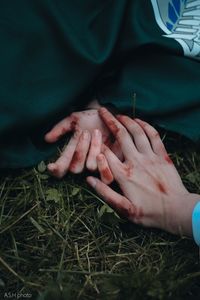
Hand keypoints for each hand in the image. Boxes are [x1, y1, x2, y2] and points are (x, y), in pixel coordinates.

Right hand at [44, 108, 109, 176]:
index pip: (60, 169)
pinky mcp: (113, 169)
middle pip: (75, 168)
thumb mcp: (73, 120)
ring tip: (97, 133)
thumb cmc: (90, 118)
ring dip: (93, 149)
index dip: (56, 170)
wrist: (110, 116)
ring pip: (91, 167)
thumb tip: (47, 139)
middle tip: (86, 133)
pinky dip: (105, 164)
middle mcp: (83, 163)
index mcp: (72, 154)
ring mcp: (97, 167)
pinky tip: (105, 150)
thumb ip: (60, 129)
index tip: (51, 166)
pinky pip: (107, 177)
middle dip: (80, 149)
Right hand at [87, 108, 199, 235]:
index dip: (97, 141)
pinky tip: (139, 121)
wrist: (176, 210)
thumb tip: (89, 181)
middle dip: (110, 121)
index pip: (106, 153)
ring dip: (127, 120)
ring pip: (136, 132)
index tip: (92, 132)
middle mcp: (136, 162)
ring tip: (119, 114)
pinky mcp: (162, 156)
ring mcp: (150, 157)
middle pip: (120, 136)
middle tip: (102, 110)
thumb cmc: (149, 212)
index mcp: (124, 175)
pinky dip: (145, 126)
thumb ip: (105, 194)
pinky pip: (153, 136)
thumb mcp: (124, 209)